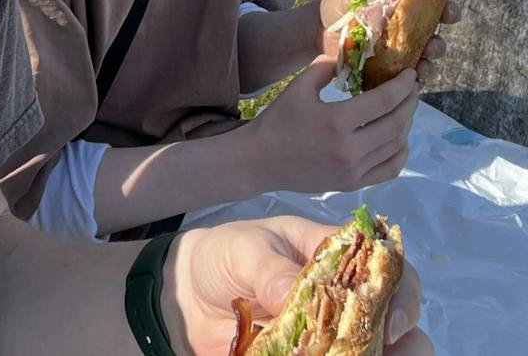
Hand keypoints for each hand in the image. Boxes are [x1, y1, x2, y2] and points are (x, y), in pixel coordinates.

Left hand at [162, 216, 430, 355]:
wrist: (186, 297)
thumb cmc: (222, 256)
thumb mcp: (242, 249)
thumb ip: (270, 269)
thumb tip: (294, 294)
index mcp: (333, 257)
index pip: (387, 269)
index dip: (401, 293)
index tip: (390, 321)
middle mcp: (342, 299)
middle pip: (396, 320)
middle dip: (407, 341)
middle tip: (383, 352)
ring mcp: (330, 337)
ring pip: (378, 353)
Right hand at [245, 58, 417, 191]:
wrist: (261, 160)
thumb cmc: (279, 120)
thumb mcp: (299, 86)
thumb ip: (326, 67)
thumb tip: (350, 54)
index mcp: (336, 122)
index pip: (383, 101)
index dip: (402, 86)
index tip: (410, 74)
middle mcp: (350, 149)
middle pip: (395, 124)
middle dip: (409, 102)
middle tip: (412, 87)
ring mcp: (354, 171)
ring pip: (396, 146)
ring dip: (407, 124)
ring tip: (406, 107)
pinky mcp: (353, 185)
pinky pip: (389, 169)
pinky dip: (401, 151)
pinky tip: (399, 137)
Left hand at [318, 0, 461, 79]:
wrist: (317, 31)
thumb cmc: (336, 9)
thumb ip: (365, 0)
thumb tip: (382, 4)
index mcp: (402, 9)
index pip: (433, 9)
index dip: (446, 10)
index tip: (448, 12)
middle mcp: (406, 32)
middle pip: (434, 40)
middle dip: (438, 44)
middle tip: (431, 45)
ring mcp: (398, 54)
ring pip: (425, 62)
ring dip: (428, 65)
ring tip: (421, 66)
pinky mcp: (387, 73)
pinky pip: (406, 82)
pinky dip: (412, 83)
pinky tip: (410, 82)